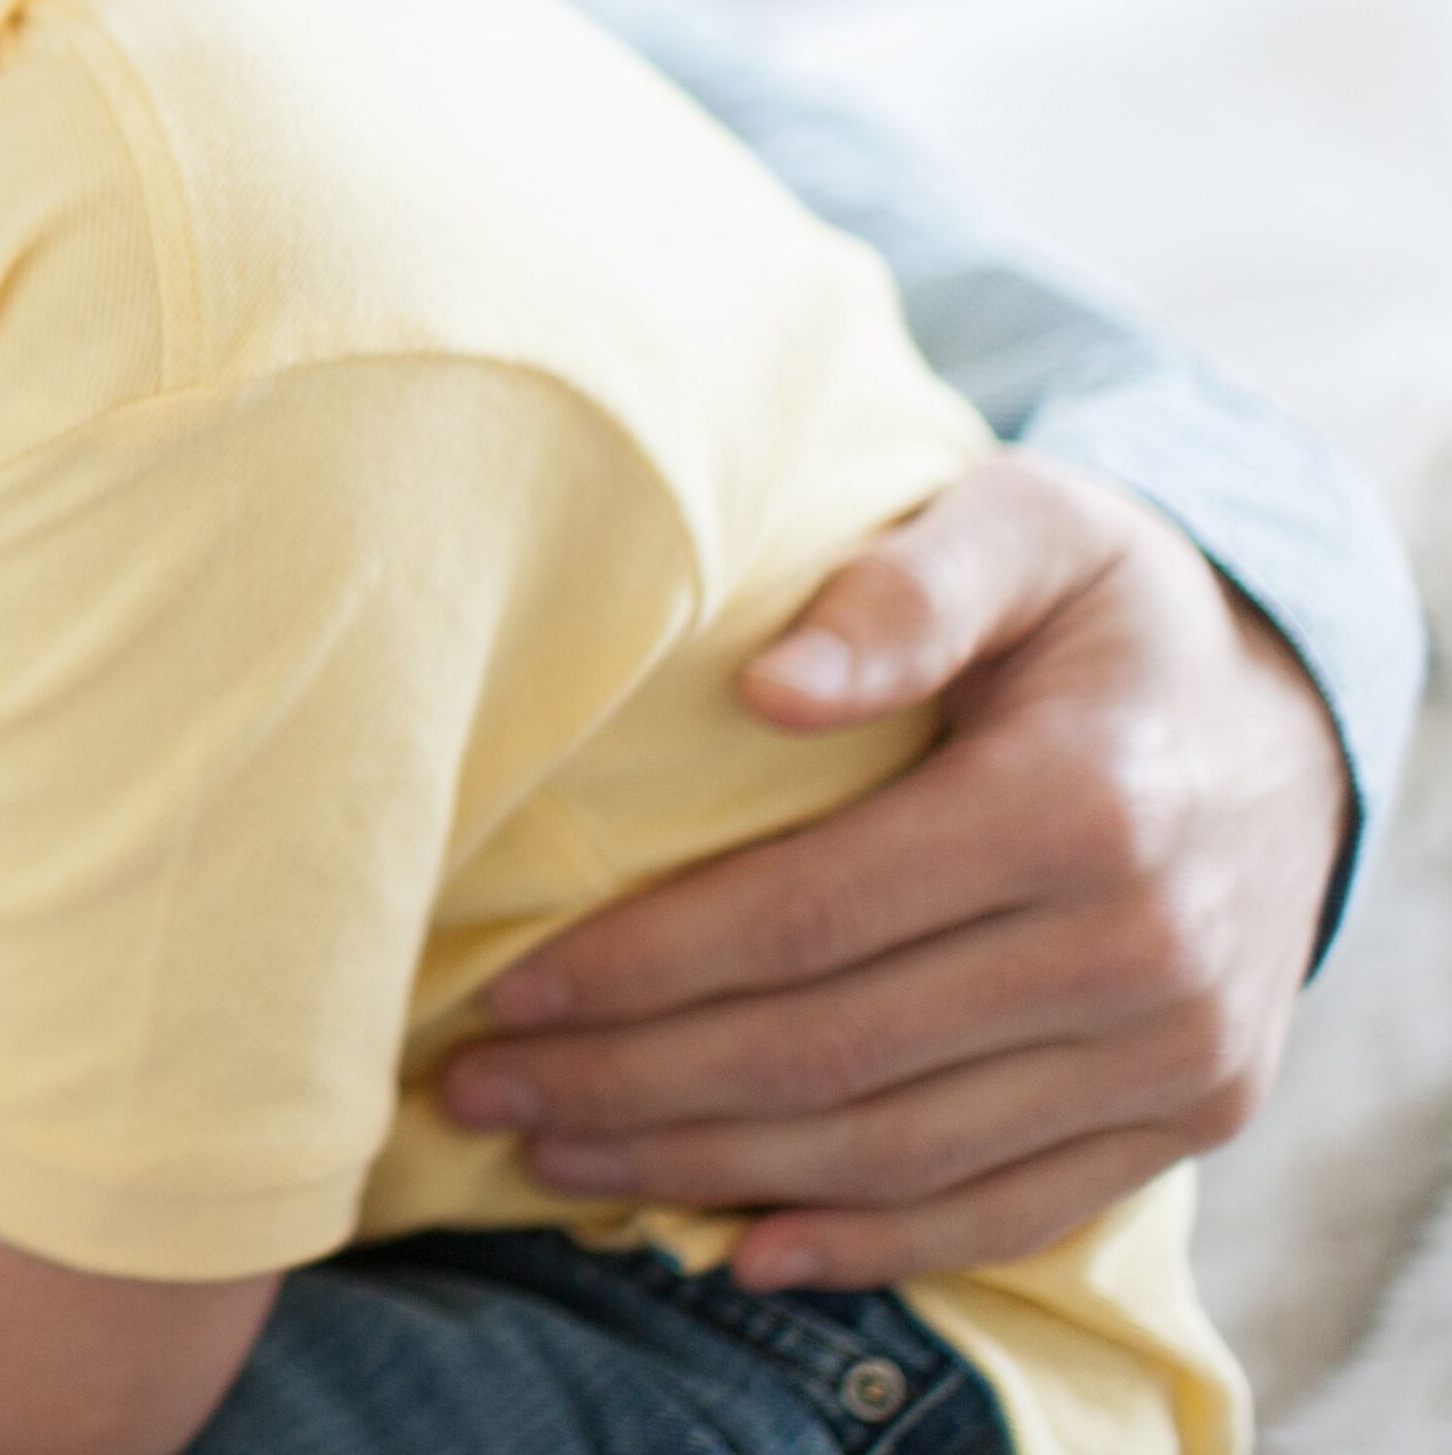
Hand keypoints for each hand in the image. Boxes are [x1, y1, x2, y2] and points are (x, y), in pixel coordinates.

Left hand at [439, 455, 1340, 1287]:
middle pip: (835, 1051)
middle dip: (635, 1083)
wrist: (1291, 715)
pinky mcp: (1194, 1111)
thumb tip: (774, 685)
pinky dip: (874, 1241)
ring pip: (902, 1150)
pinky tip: (741, 1245)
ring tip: (560, 1157)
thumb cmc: (1107, 603)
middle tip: (478, 1089)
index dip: (643, 964)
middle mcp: (1143, 950)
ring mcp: (1179, 1051)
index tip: (506, 989)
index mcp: (1083, 802)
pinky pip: (1014, 1207)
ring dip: (712, 1171)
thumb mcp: (1031, 525)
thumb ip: (905, 586)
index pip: (810, 915)